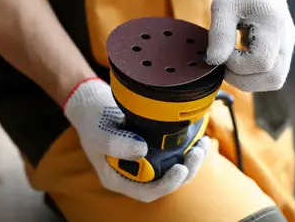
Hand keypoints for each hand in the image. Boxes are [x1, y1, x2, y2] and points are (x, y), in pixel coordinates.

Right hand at [63, 78, 209, 201]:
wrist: (91, 101)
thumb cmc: (92, 118)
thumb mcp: (100, 131)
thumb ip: (118, 144)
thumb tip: (142, 151)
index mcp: (119, 177)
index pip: (147, 192)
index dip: (167, 185)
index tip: (180, 169)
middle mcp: (134, 173)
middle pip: (165, 182)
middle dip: (186, 170)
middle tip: (197, 152)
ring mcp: (144, 160)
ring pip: (173, 168)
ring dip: (191, 160)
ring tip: (203, 144)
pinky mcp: (153, 146)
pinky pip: (173, 153)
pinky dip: (187, 147)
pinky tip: (198, 136)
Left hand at [206, 0, 294, 91]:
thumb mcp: (223, 5)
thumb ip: (220, 34)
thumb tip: (214, 62)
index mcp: (274, 26)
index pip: (261, 62)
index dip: (237, 64)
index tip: (222, 50)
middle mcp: (286, 41)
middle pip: (272, 78)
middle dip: (242, 78)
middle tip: (224, 63)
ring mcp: (287, 49)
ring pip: (274, 81)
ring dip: (249, 81)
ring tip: (232, 64)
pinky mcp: (282, 54)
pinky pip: (272, 76)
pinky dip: (254, 77)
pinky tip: (240, 63)